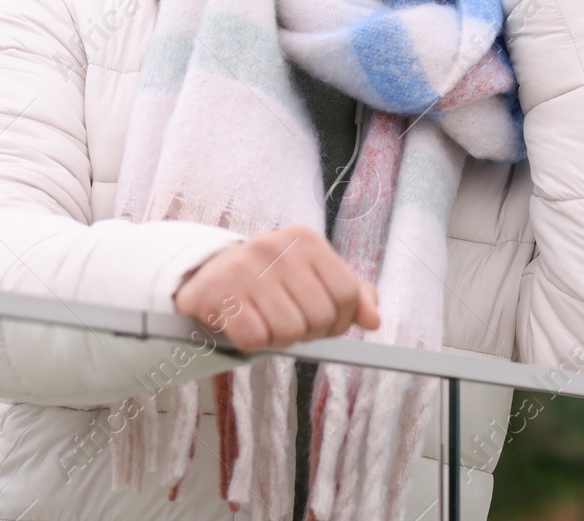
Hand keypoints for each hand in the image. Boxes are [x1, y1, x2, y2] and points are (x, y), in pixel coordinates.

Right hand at [173, 224, 380, 352]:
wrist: (209, 277)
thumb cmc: (271, 282)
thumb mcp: (313, 278)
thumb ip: (350, 296)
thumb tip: (374, 320)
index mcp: (307, 240)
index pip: (348, 293)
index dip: (340, 320)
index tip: (322, 322)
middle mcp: (277, 246)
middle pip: (321, 316)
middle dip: (307, 331)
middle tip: (287, 320)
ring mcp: (246, 266)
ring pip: (289, 331)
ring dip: (278, 339)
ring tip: (265, 321)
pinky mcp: (219, 291)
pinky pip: (254, 338)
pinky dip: (252, 342)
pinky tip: (243, 325)